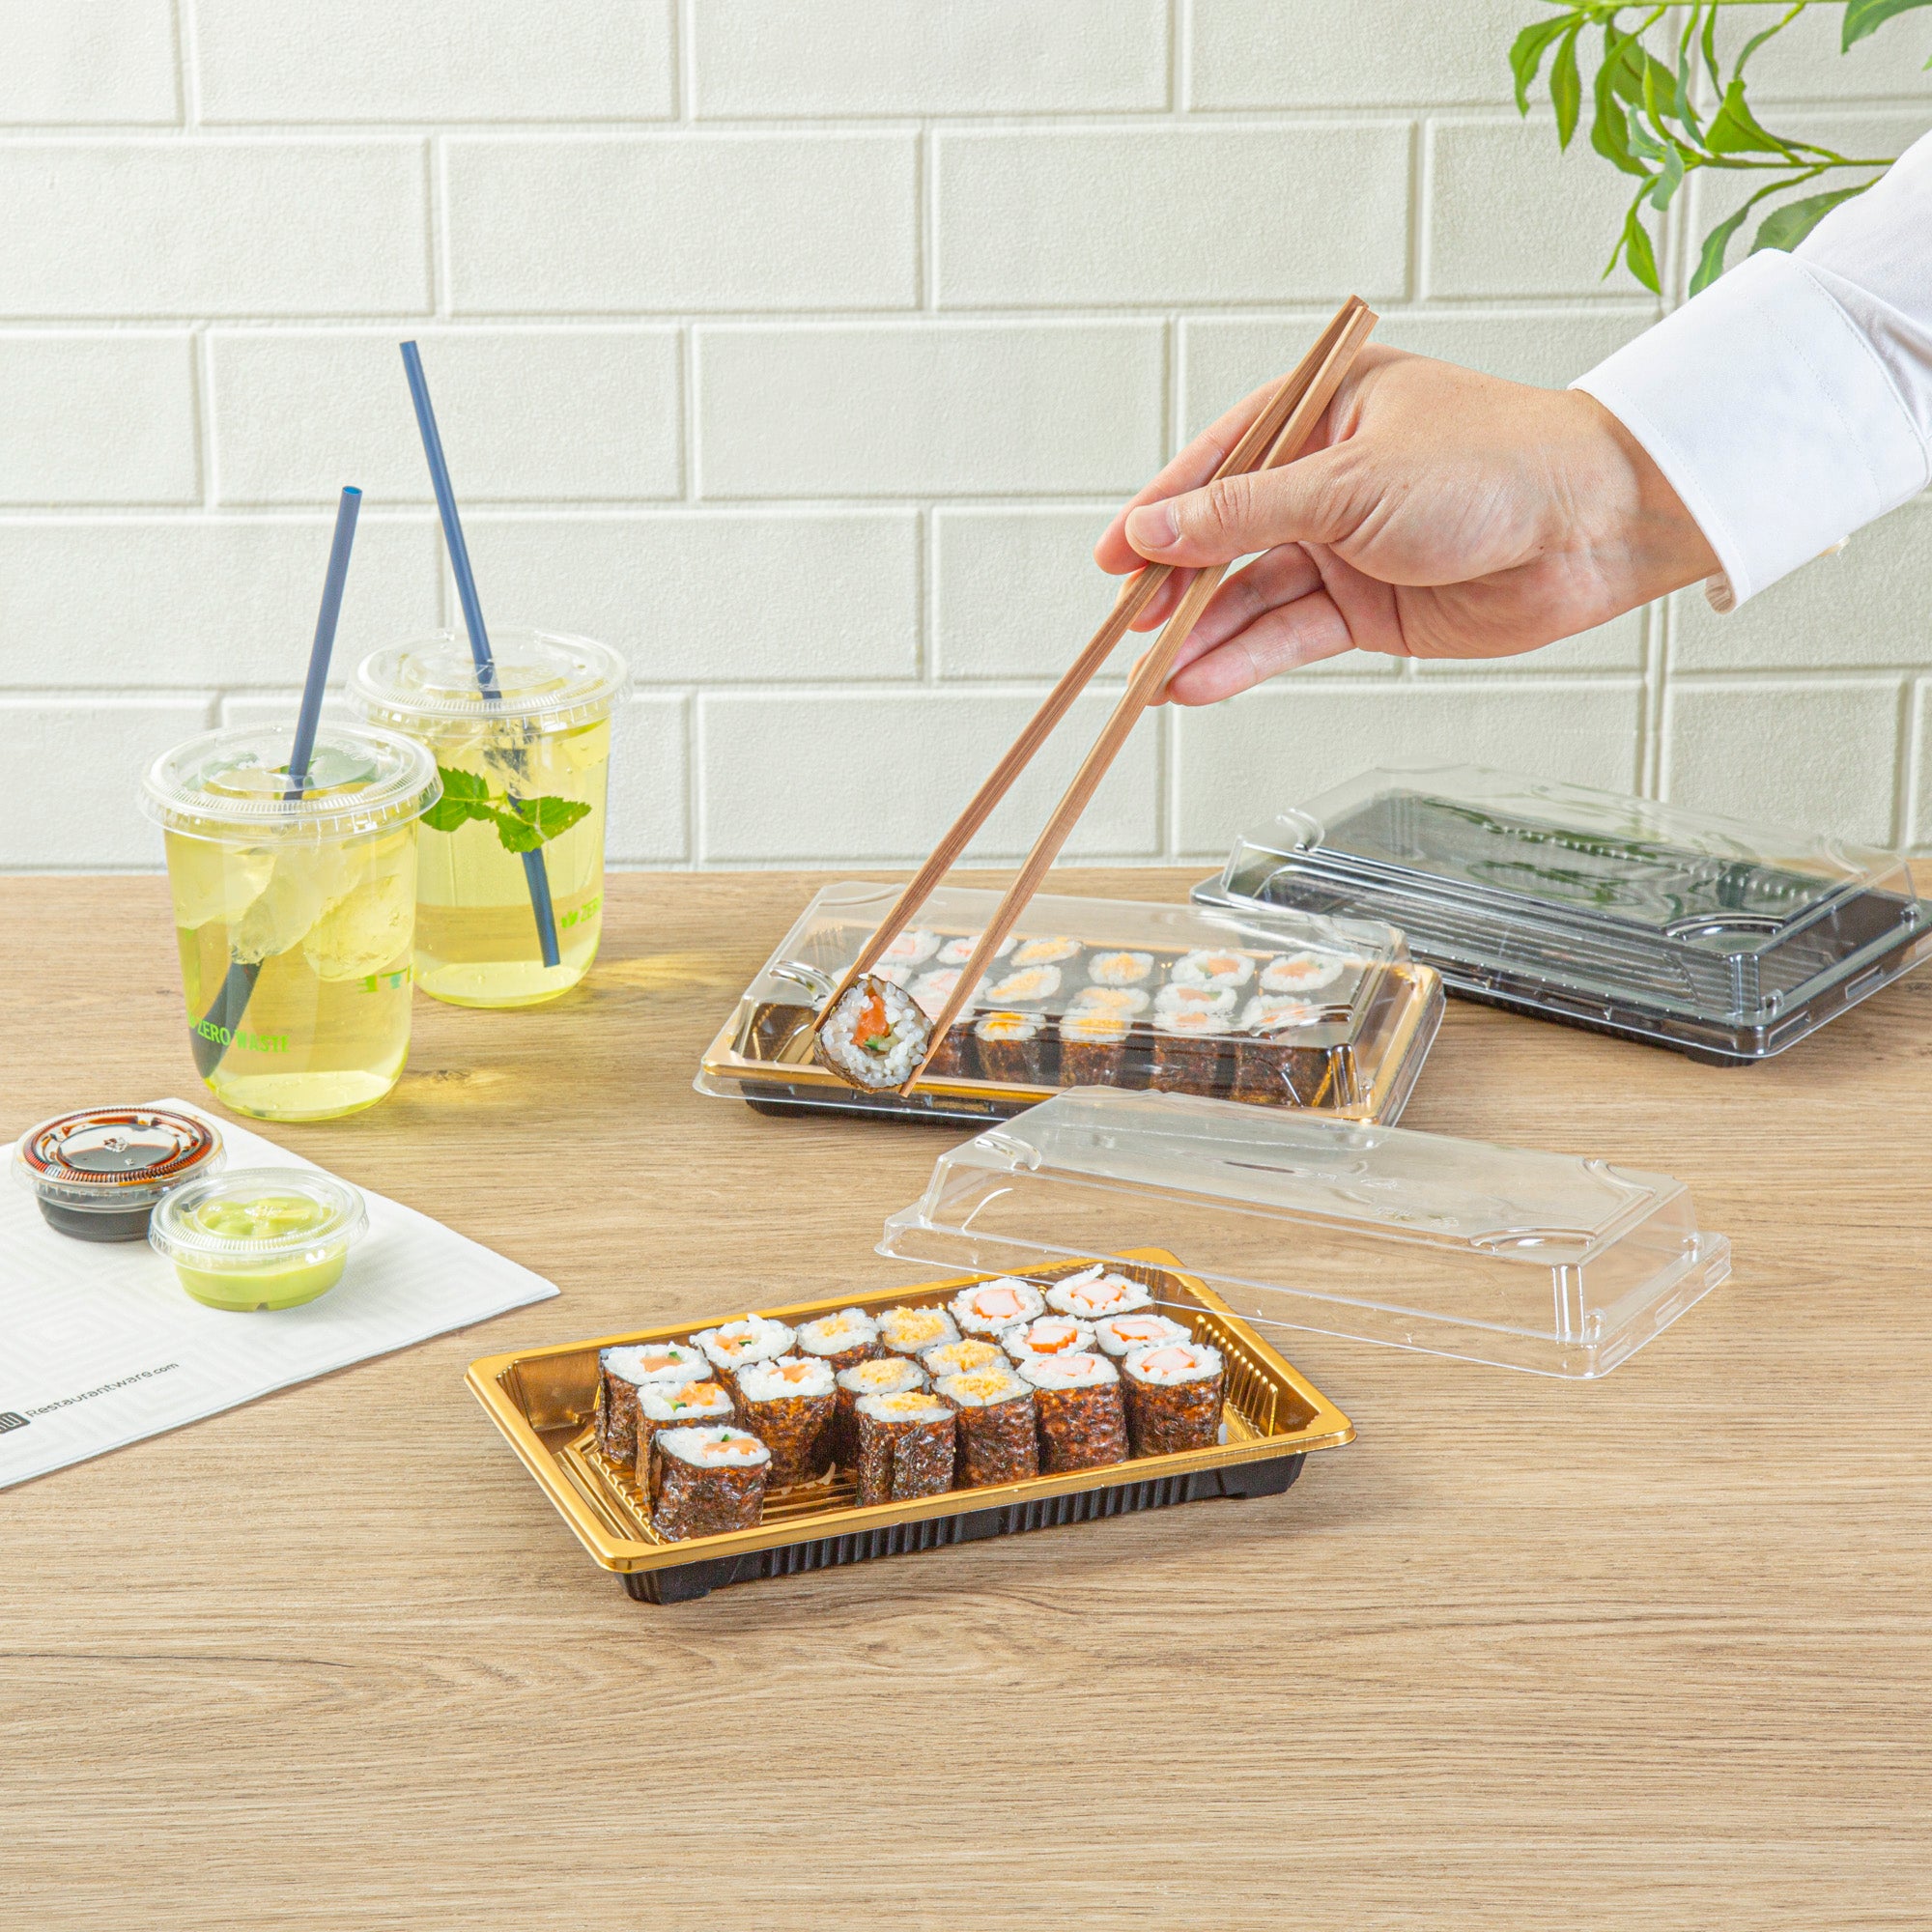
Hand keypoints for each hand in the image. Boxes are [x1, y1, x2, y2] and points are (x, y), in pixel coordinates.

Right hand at [1092, 346, 1719, 703]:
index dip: (1159, 514)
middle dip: (1177, 587)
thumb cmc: (1494, 466)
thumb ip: (1241, 515)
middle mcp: (1328, 476)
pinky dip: (1247, 658)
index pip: (1218, 463)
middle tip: (1129, 631)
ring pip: (1254, 593)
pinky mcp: (1370, 605)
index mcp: (1322, 410)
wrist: (1595, 527)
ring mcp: (1347, 544)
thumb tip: (1153, 529)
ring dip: (1205, 635)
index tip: (1112, 561)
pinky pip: (1291, 632)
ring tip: (1153, 676)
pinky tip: (1202, 680)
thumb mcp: (1346, 483)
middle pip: (1228, 536)